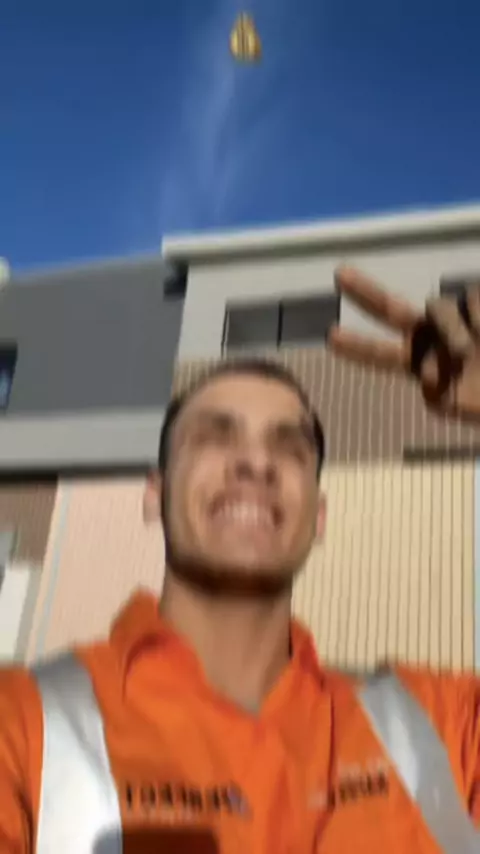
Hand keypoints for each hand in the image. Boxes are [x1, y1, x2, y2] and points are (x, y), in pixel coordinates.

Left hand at [328, 266, 479, 421]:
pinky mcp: (479, 302)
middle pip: (393, 310)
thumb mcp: (456, 405)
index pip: (385, 355)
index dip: (361, 348)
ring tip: (467, 355)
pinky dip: (477, 318)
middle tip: (339, 274)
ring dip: (450, 332)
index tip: (332, 337)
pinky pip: (473, 300)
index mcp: (424, 363)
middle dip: (366, 293)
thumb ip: (436, 390)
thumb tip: (426, 368)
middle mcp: (435, 336)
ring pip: (438, 307)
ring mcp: (459, 317)